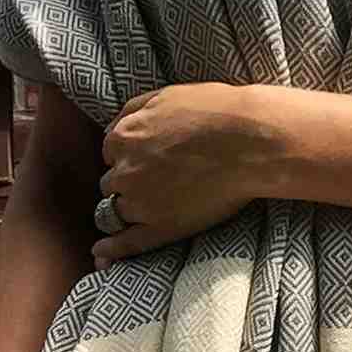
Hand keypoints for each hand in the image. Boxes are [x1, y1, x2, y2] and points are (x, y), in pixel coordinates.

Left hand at [92, 81, 266, 267]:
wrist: (251, 142)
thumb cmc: (215, 113)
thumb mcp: (166, 95)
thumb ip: (133, 110)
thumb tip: (112, 127)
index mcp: (124, 138)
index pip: (112, 153)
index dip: (130, 156)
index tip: (149, 159)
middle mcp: (125, 172)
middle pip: (113, 183)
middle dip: (129, 181)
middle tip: (159, 180)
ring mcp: (141, 203)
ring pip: (118, 211)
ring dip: (130, 207)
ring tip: (156, 206)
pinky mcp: (161, 228)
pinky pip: (126, 243)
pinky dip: (111, 251)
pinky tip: (101, 257)